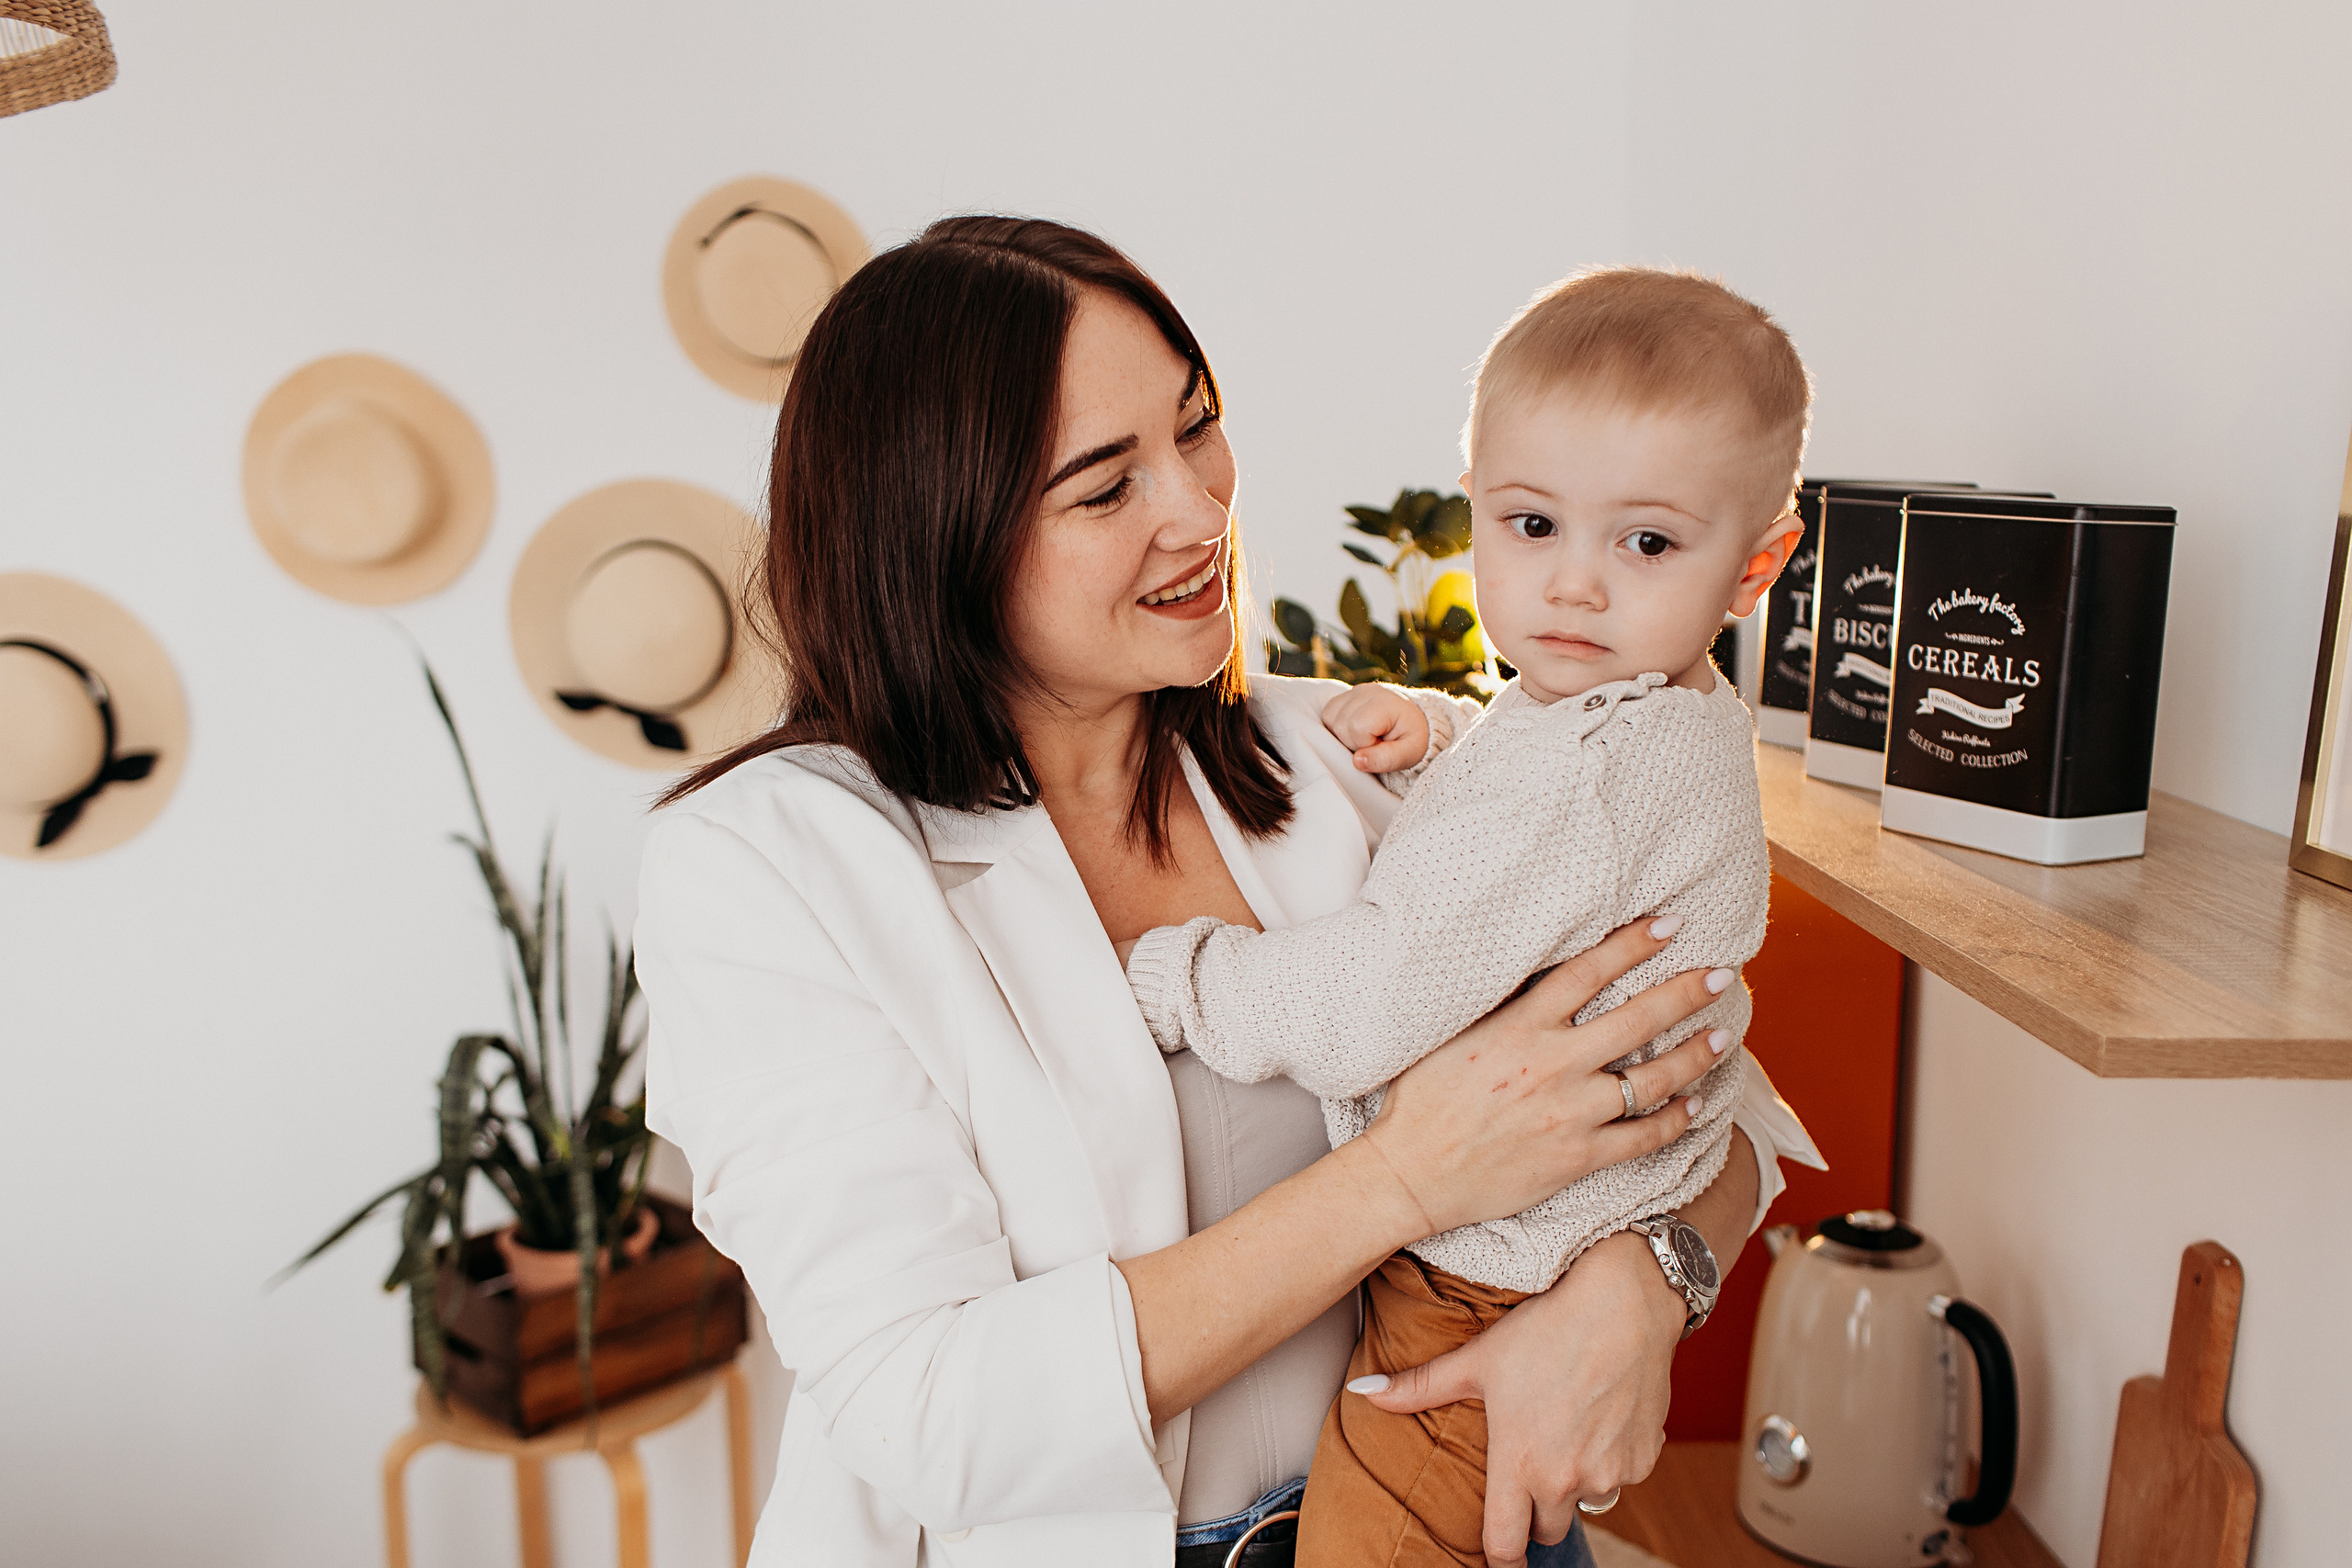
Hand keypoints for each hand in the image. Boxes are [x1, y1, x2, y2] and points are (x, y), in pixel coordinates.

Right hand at [1322, 684, 1430, 773]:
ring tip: (1366, 736)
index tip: (1383, 744)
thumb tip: (1357, 761)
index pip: (1356, 727)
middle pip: (1340, 725)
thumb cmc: (1412, 738)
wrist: (1416, 720)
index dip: (1366, 744)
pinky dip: (1338, 727)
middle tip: (1376, 742)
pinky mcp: (1345, 695)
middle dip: (1355, 742)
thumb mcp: (1409, 754)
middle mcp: (1366, 691)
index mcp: (1384, 703)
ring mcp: (1354, 691)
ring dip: (1344, 735)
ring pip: (1329, 719)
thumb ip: (1385, 759)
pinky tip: (1355, 730)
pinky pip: (1328, 715)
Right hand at [1354, 916, 1734, 1237]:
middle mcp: (1552, 1063)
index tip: (1670, 925)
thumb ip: (1500, 1006)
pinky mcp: (1576, 1157)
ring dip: (1694, 1057)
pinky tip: (1694, 1107)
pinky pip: (1642, 1138)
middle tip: (1723, 975)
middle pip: (1637, 1019)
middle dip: (1687, 993)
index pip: (1589, 971)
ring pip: (1652, 1080)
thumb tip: (1533, 972)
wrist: (1411, 1173)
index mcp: (1520, 1025)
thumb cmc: (1420, 1101)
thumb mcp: (1451, 1033)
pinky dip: (1674, 1121)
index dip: (1634, 944)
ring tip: (1721, 1039)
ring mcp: (1570, 1112)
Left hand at [1355, 1231, 1688, 1563]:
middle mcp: (1567, 1480)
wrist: (1624, 1302)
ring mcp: (1611, 1473)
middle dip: (1534, 1510)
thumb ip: (1419, 1387)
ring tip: (1563, 1428)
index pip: (1504, 1547)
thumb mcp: (1477, 1359)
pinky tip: (1599, 1414)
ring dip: (1573, 1481)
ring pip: (1585, 1501)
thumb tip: (1360, 1392)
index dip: (1497, 1558)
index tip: (1494, 1554)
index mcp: (1519, 1464)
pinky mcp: (1644, 1459)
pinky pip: (1621, 1476)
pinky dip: (1609, 1458)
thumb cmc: (1545, 1327)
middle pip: (1545, 1529)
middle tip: (1527, 1466)